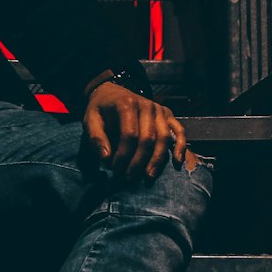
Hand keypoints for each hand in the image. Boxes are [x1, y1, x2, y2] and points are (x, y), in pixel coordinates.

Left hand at [83, 81, 197, 181]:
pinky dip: (181, 146)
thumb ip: (96, 137)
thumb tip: (106, 158)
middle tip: (130, 178)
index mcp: (127, 104)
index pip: (129, 134)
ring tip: (148, 176)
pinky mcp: (167, 114)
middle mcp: (146, 105)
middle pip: (148, 138)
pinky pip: (178, 130)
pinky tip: (177, 162)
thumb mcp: (90, 119)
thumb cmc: (101, 109)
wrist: (112, 93)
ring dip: (157, 159)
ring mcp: (159, 109)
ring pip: (164, 137)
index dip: (124, 154)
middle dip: (139, 161)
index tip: (116, 169)